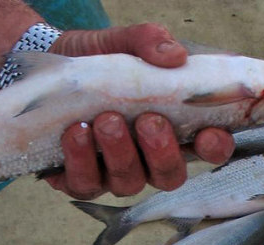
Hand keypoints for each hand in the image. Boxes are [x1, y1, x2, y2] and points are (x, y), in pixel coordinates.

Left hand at [46, 23, 235, 198]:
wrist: (48, 70)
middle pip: (169, 176)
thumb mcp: (123, 43)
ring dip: (120, 152)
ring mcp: (114, 173)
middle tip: (147, 121)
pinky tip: (76, 132)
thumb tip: (174, 55)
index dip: (214, 148)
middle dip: (161, 152)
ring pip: (128, 182)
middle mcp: (148, 159)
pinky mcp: (79, 179)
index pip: (208, 149)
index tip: (208, 134)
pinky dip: (81, 160)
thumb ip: (150, 41)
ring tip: (105, 120)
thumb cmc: (97, 63)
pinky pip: (85, 183)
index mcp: (173, 129)